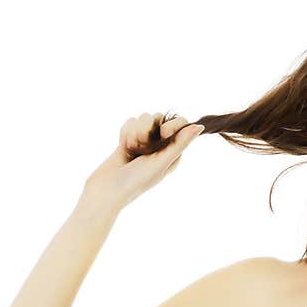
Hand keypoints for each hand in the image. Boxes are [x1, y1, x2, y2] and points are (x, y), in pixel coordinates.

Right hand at [83, 112, 203, 208]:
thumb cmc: (138, 180)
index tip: (163, 133)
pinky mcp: (129, 138)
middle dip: (147, 130)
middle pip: (159, 117)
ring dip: (135, 133)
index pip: (180, 123)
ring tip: (132, 150)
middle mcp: (161, 145)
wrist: (106, 189)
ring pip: (143, 118)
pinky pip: (130, 122)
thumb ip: (181, 143)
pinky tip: (123, 148)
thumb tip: (200, 126)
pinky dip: (125, 134)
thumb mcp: (162, 162)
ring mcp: (145, 141)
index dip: (171, 124)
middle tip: (142, 148)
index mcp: (174, 151)